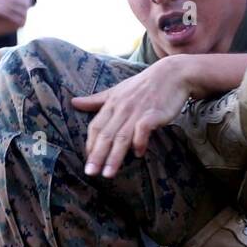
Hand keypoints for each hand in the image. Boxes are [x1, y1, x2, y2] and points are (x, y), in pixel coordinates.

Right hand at [0, 0, 30, 23]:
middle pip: (17, 0)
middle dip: (24, 3)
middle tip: (29, 7)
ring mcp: (2, 4)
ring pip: (15, 8)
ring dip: (22, 12)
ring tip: (26, 15)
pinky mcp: (0, 11)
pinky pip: (11, 15)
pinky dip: (16, 18)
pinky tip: (20, 21)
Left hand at [70, 57, 191, 176]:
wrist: (172, 74)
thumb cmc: (143, 84)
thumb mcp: (117, 90)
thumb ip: (96, 100)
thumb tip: (74, 103)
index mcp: (112, 104)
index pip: (96, 127)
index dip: (90, 145)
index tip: (87, 162)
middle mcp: (122, 108)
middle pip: (106, 135)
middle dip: (97, 155)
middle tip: (91, 173)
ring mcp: (137, 111)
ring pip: (122, 136)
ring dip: (114, 156)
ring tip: (108, 173)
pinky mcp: (153, 113)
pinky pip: (143, 130)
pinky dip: (139, 142)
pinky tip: (138, 154)